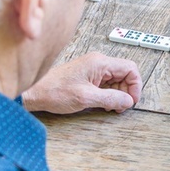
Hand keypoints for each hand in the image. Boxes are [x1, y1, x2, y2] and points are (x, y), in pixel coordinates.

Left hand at [23, 53, 141, 113]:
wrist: (34, 92)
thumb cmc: (55, 92)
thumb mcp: (86, 98)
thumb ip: (111, 99)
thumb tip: (128, 101)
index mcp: (100, 63)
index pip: (130, 68)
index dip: (135, 86)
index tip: (131, 101)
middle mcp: (98, 63)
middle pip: (124, 75)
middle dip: (126, 92)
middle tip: (120, 107)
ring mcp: (92, 69)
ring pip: (116, 80)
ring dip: (117, 95)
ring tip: (110, 107)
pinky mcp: (87, 76)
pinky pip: (106, 84)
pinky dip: (108, 94)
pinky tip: (102, 104)